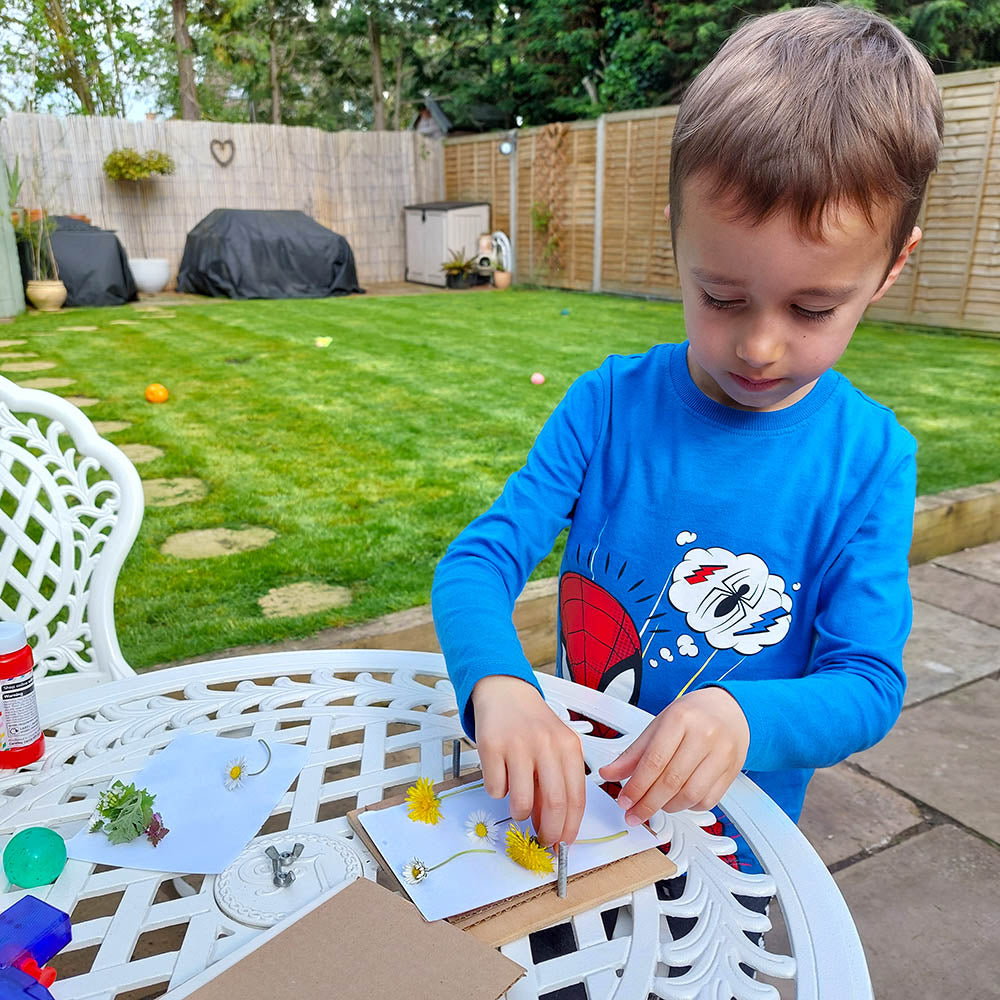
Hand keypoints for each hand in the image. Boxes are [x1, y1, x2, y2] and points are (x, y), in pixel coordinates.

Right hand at [471, 674, 585, 845]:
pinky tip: (501, 774)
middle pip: (555, 804)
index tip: (564, 844)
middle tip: (542, 839)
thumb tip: (554, 827)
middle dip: (549, 832)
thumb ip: (558, 784)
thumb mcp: (555, 749)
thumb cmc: (533, 726)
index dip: (570, 828)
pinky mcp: (491, 746)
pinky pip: (496, 789)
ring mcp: (518, 745)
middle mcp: (546, 744)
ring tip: (518, 800)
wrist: (506, 692)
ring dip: (519, 813)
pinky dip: (498, 792)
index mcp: (569, 746)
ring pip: (522, 803)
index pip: (576, 798)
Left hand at [598, 687, 748, 824]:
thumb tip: (609, 773)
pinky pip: (708, 800)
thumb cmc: (692, 716)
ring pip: (690, 794)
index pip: (654, 761)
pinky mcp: (732, 771)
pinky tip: (677, 801)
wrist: (728, 709)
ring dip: (667, 807)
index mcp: (680, 719)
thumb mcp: (658, 725)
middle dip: (647, 804)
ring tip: (654, 805)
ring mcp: (721, 754)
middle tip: (633, 813)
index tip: (624, 800)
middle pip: (671, 781)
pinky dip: (688, 807)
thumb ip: (634, 753)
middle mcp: (703, 736)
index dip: (636, 786)